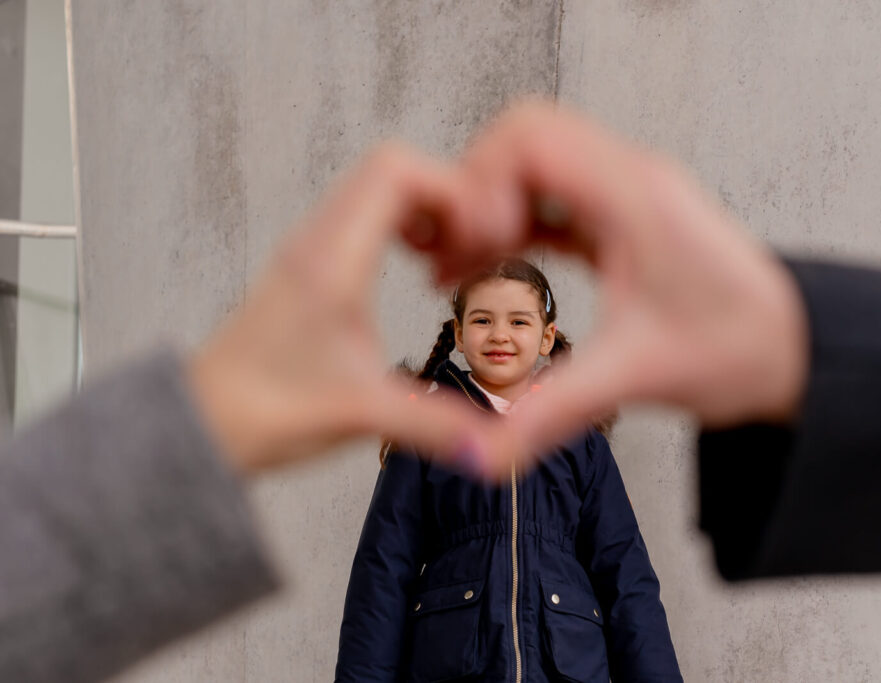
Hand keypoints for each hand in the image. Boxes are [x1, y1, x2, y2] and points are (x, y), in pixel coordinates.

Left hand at [189, 144, 487, 473]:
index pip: (397, 170)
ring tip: (448, 261)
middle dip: (447, 198)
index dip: (452, 190)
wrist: (200, 424)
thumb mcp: (363, 416)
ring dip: (423, 210)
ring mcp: (309, 248)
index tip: (478, 236)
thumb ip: (437, 425)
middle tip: (471, 249)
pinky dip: (400, 225)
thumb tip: (498, 446)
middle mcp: (317, 241)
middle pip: (393, 167)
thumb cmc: (262, 412)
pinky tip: (416, 271)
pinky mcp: (308, 265)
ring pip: (376, 187)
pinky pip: (362, 213)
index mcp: (331, 262)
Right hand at [414, 102, 809, 457]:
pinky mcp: (625, 217)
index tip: (471, 244)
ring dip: (493, 203)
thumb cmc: (738, 351)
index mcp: (633, 197)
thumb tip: (480, 454)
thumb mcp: (633, 379)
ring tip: (462, 264)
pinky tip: (495, 265)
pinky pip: (556, 195)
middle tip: (456, 253)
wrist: (795, 350)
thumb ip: (550, 413)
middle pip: (524, 136)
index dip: (480, 183)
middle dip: (475, 189)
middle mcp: (629, 179)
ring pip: (537, 161)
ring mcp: (627, 194)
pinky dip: (517, 220)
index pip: (530, 139)